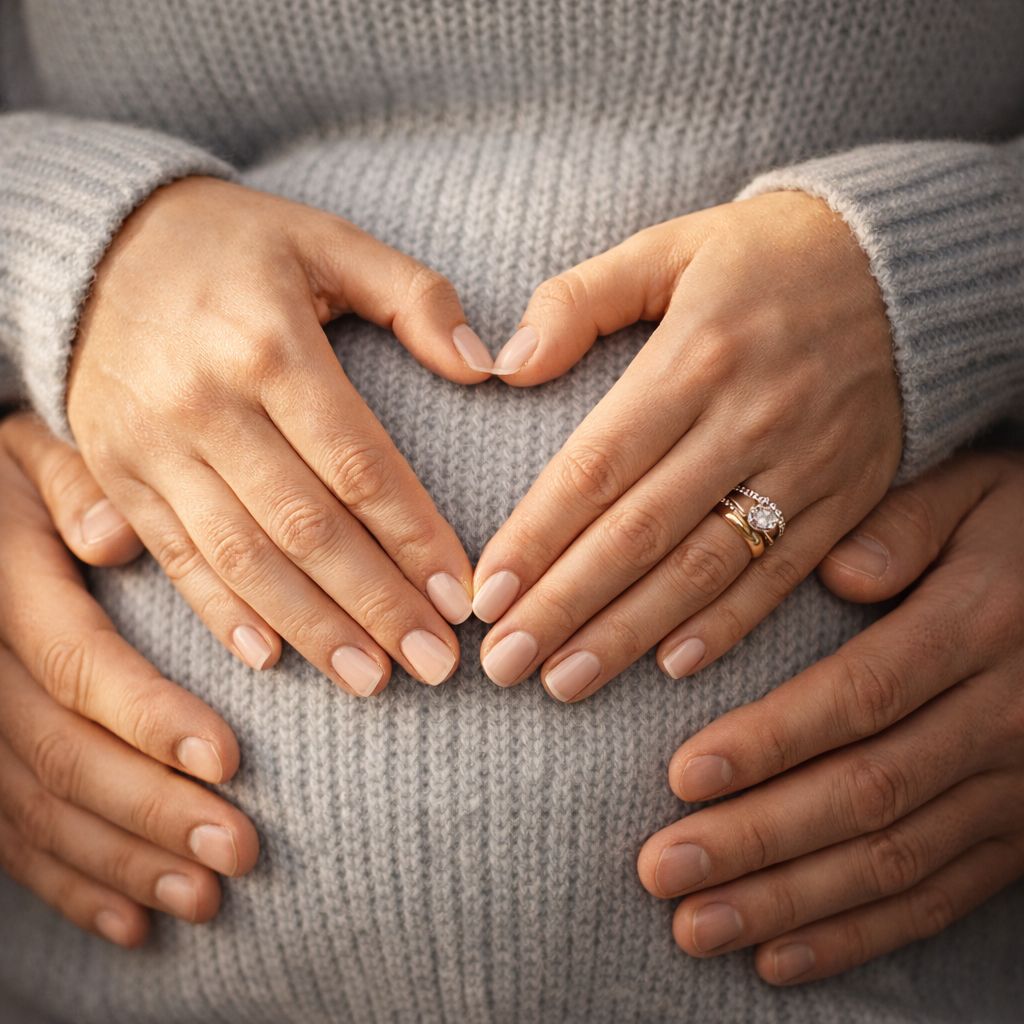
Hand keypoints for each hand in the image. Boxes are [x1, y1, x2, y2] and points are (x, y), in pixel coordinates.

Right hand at [0, 413, 258, 945]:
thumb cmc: (15, 482)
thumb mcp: (35, 459)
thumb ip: (74, 489)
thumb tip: (112, 534)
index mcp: (4, 592)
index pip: (78, 665)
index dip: (149, 718)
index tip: (231, 758)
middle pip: (59, 755)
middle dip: (151, 810)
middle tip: (236, 850)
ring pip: (36, 810)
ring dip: (123, 862)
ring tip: (204, 896)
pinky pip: (9, 838)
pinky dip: (72, 885)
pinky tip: (132, 922)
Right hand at [68, 176, 493, 695]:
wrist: (97, 244)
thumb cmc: (236, 246)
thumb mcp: (327, 240)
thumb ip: (415, 296)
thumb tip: (489, 365)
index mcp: (270, 345)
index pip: (358, 465)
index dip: (414, 538)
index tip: (463, 597)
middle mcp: (206, 403)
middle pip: (305, 528)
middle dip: (376, 605)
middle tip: (437, 666)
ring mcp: (152, 446)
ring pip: (243, 558)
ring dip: (313, 629)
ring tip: (374, 681)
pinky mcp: (117, 473)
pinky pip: (174, 556)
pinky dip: (223, 613)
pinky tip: (273, 658)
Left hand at [472, 191, 902, 698]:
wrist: (908, 266)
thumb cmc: (767, 257)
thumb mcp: (671, 248)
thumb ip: (581, 300)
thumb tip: (507, 365)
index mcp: (694, 356)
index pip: (597, 467)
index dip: (537, 537)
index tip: (486, 594)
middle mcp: (748, 419)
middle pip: (639, 533)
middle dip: (564, 606)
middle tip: (503, 663)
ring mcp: (803, 465)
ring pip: (703, 568)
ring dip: (629, 632)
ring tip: (563, 681)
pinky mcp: (847, 496)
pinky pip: (782, 573)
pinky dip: (728, 625)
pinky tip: (670, 666)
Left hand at [635, 451, 1023, 983]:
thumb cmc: (1020, 534)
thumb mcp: (978, 496)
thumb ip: (906, 525)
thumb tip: (839, 571)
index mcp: (978, 627)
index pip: (861, 696)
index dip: (771, 742)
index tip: (680, 776)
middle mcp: (1000, 718)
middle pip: (864, 793)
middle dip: (755, 840)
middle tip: (659, 870)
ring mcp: (1013, 787)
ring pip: (890, 859)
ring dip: (787, 902)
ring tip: (694, 928)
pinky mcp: (1017, 834)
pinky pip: (938, 896)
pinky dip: (857, 935)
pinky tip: (780, 959)